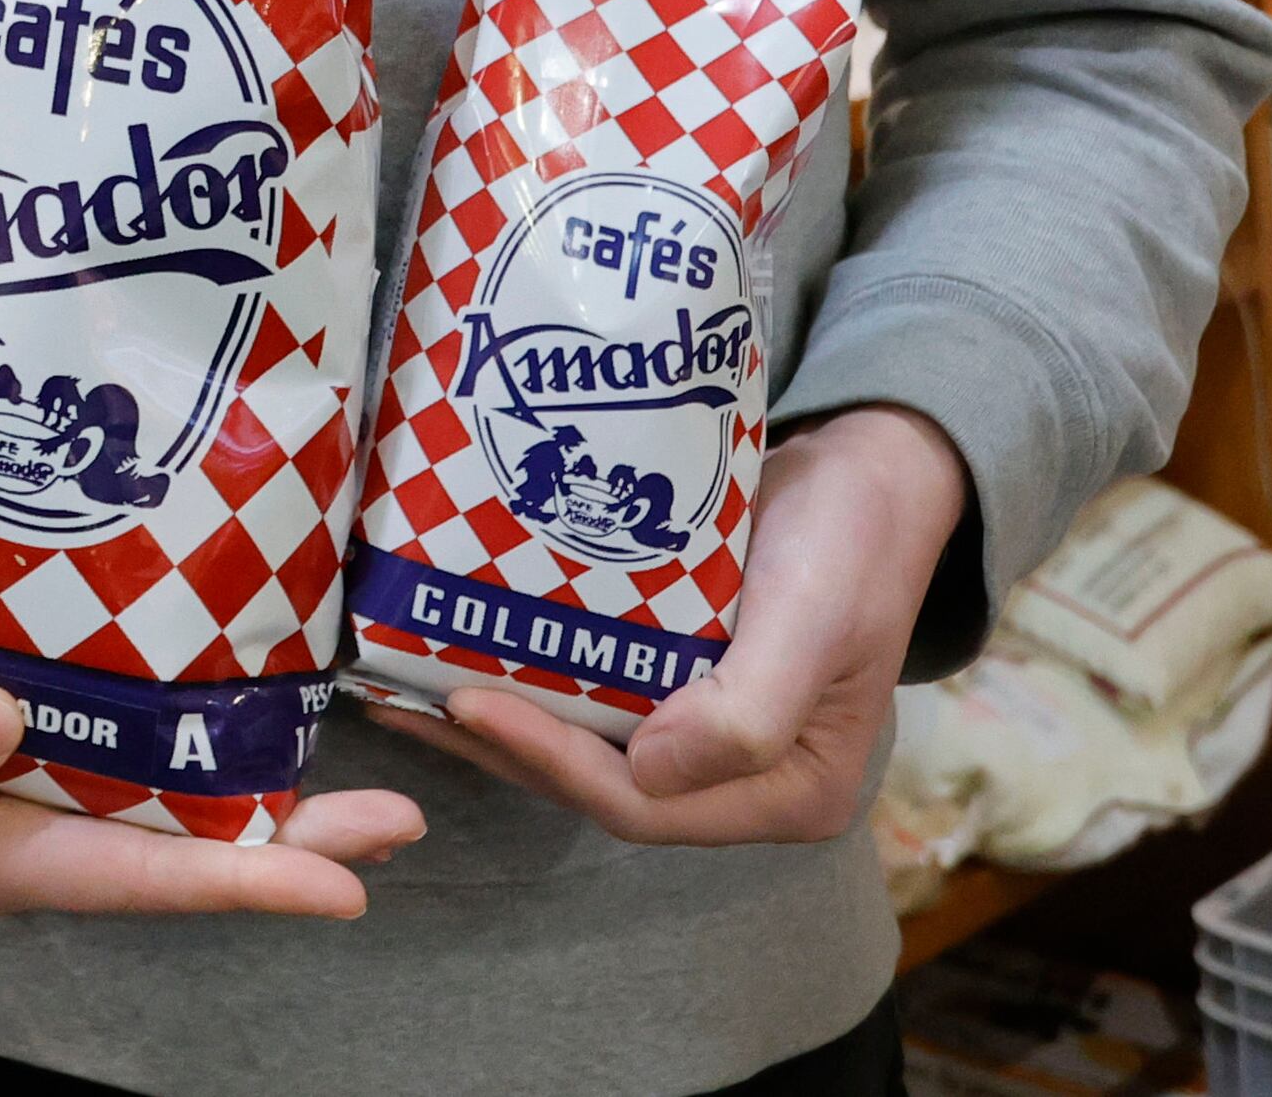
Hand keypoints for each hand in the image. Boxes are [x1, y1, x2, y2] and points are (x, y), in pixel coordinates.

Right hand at [0, 686, 422, 917]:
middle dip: (288, 836)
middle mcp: (17, 832)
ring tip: (341, 762)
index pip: (145, 879)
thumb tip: (1, 714)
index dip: (251, 881)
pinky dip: (159, 733)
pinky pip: (90, 750)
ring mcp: (1, 795)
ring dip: (243, 788)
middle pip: (177, 847)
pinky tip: (196, 695)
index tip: (352, 884)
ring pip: (148, 799)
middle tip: (400, 815)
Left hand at [384, 404, 964, 845]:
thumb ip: (746, 714)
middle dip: (502, 746)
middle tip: (403, 697)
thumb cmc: (850, 542)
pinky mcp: (677, 682)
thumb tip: (650, 771)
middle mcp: (744, 780)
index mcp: (790, 793)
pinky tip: (457, 649)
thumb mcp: (814, 623)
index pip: (647, 804)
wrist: (869, 468)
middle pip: (599, 784)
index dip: (552, 761)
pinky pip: (591, 697)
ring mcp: (707, 734)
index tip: (470, 701)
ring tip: (402, 683)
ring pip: (584, 746)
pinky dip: (527, 679)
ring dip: (497, 721)